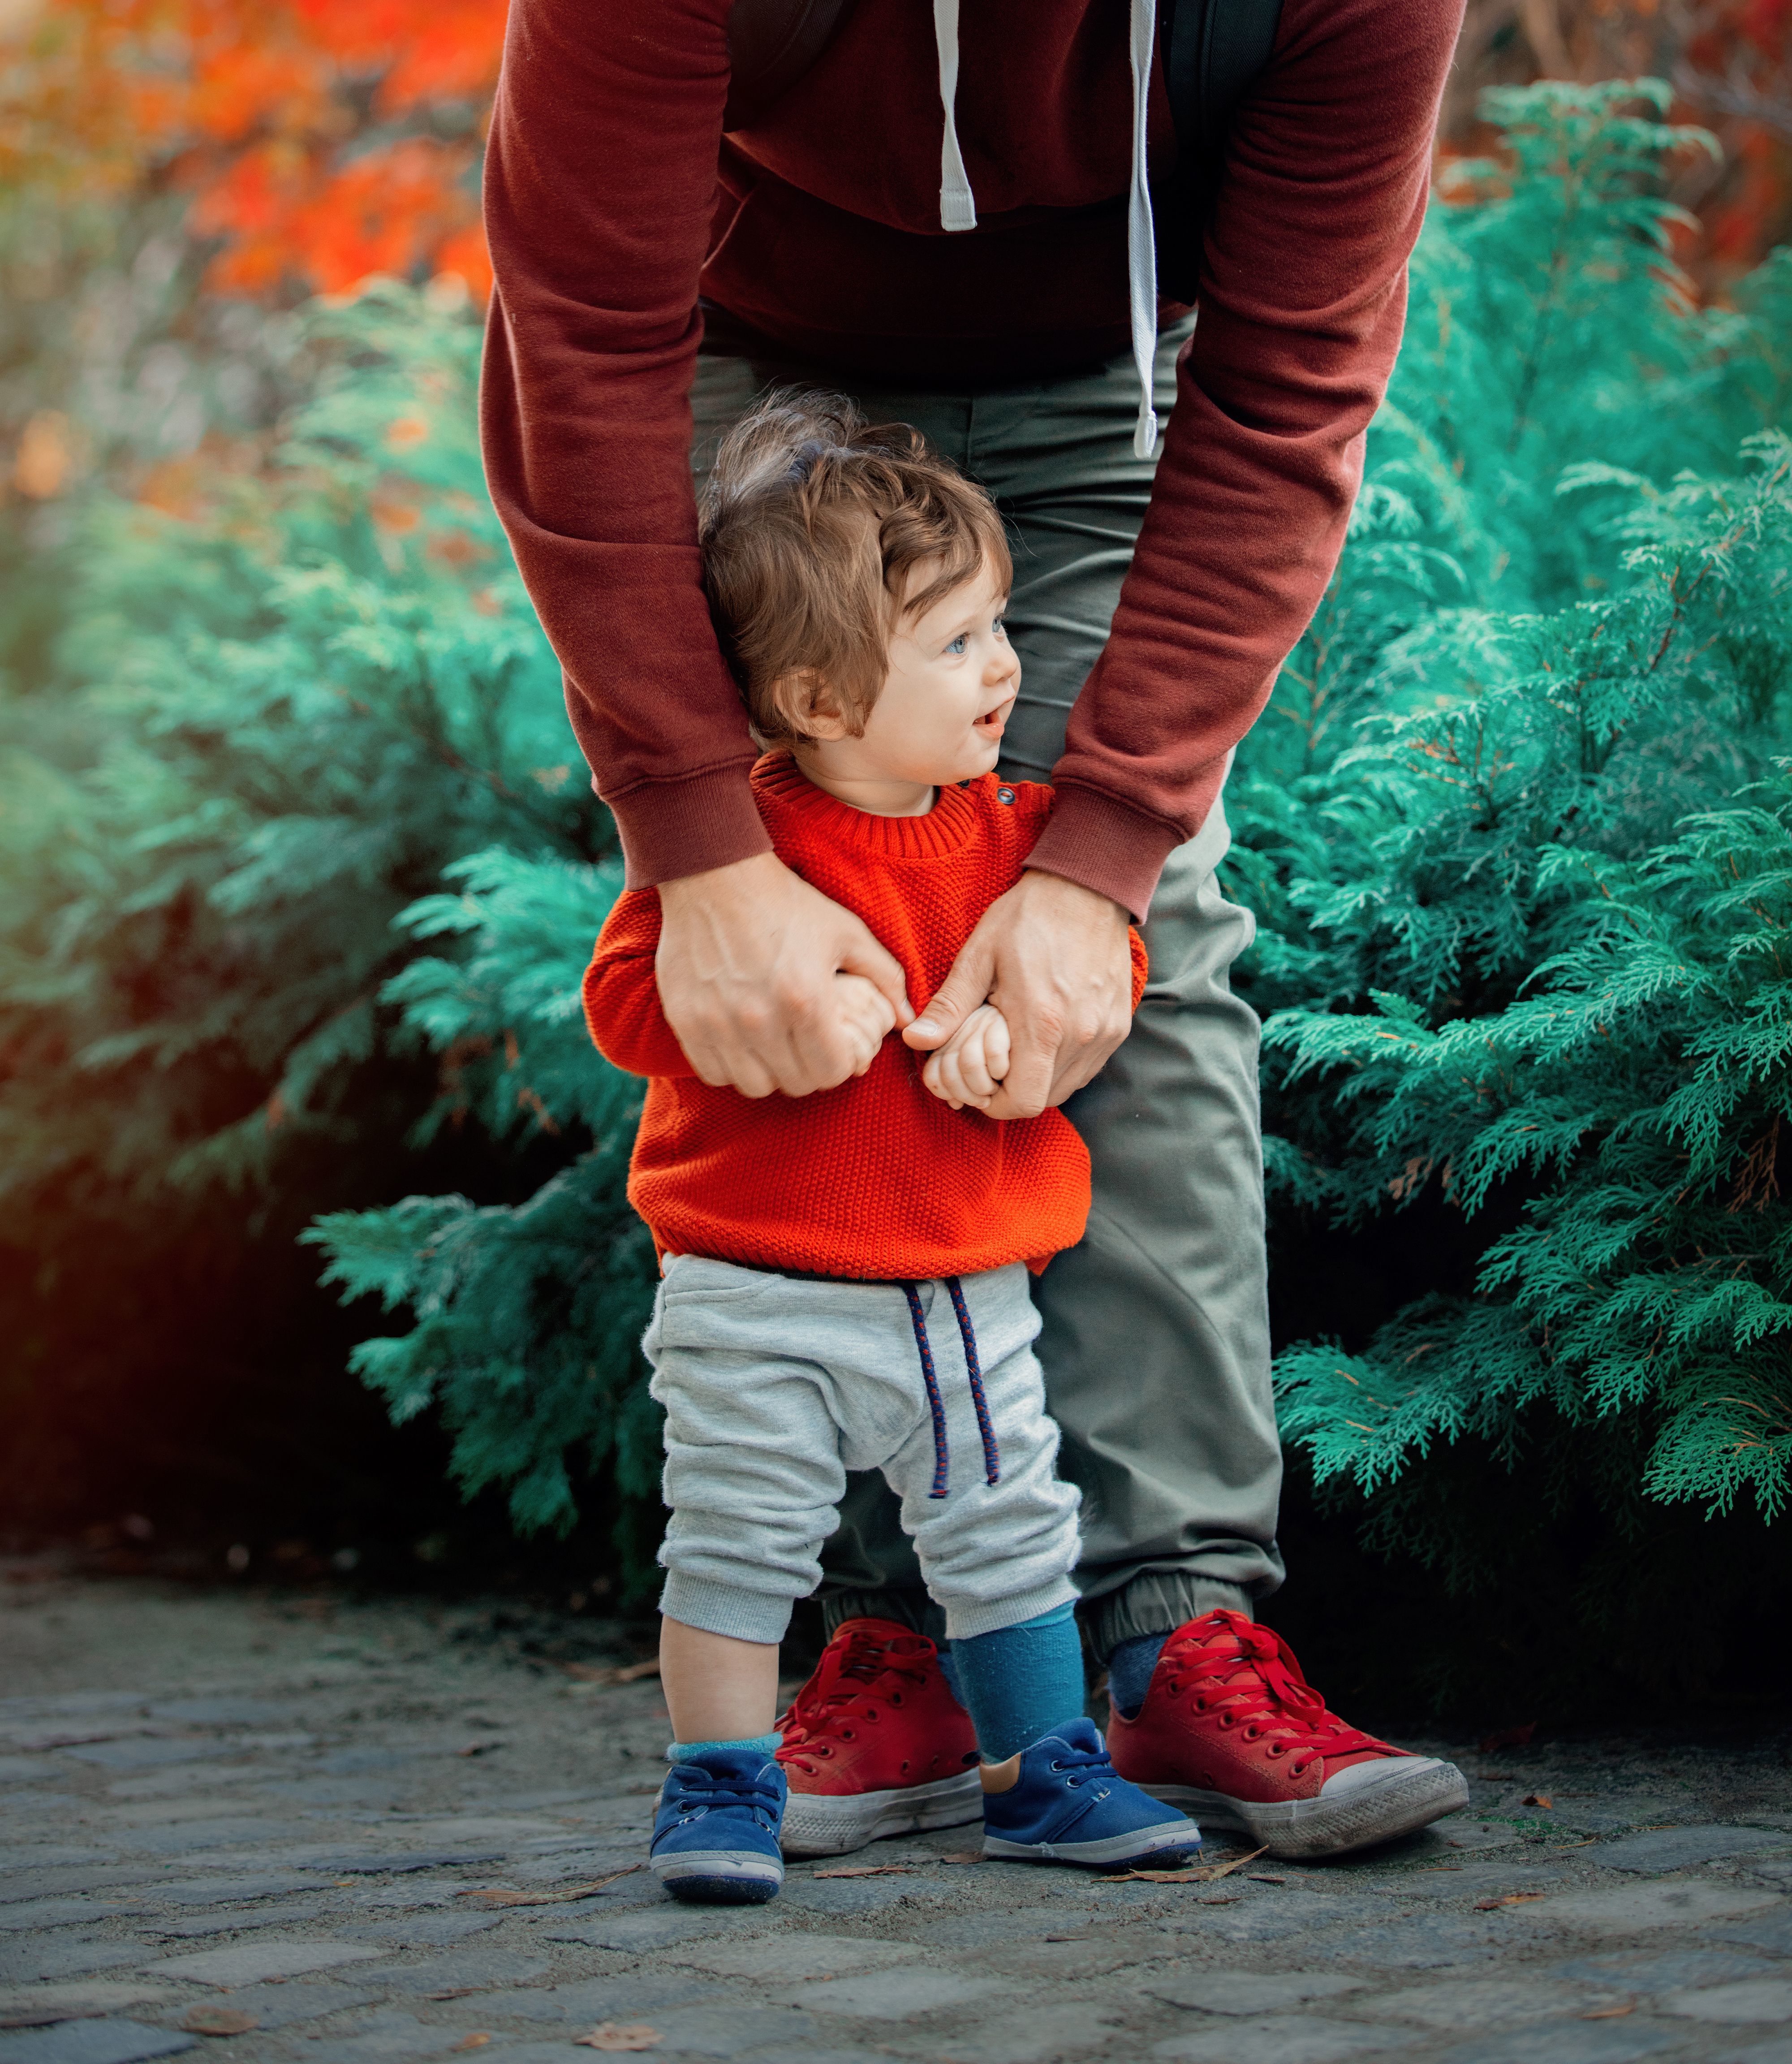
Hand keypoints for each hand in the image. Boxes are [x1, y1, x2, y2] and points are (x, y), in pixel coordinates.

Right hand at [657, 851, 912, 1097]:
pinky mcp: (685, 1019)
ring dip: (771, 1073)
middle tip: (809, 1048)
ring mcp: (717, 1023)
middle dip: (810, 1072)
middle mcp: (759, 1019)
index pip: (830, 1073)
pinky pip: (713, 1072)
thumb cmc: (787, 902)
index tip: (837, 1049)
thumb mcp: (847, 932)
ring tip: (776, 1047)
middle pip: (794, 1085)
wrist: (714, 875)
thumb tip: (907, 1018)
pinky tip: (743, 1043)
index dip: (840, 1066)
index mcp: (805, 999)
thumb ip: (885, 977)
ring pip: (753, 1085)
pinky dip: (732, 1067)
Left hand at [903, 869, 1132, 1118]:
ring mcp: (1105, 1033)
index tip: (979, 1086)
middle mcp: (1080, 1036)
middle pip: (1044, 1101)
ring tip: (1018, 1049)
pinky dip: (1064, 1065)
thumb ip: (950, 1006)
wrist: (1087, 887)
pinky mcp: (1119, 1026)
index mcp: (1041, 1024)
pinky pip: (1088, 1067)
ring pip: (1068, 1087)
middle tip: (993, 1066)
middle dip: (1014, 1094)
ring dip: (1040, 1080)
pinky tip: (1046, 1036)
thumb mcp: (979, 956)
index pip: (1022, 1103)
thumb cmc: (1028, 918)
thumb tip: (914, 1040)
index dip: (995, 1105)